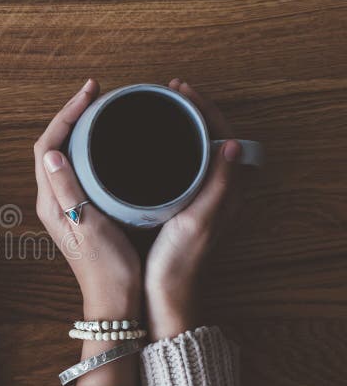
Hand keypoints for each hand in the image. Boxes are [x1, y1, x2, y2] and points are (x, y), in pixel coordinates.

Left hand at [34, 79, 141, 321]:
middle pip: (52, 145)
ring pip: (64, 155)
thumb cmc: (106, 269)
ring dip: (78, 129)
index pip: (47, 146)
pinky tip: (107, 143)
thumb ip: (68, 191)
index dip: (66, 115)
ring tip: (101, 109)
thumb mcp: (87, 228)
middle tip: (96, 93)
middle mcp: (53, 200)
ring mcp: (65, 205)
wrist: (115, 301)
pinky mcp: (79, 210)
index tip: (90, 94)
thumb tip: (51, 152)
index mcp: (51, 202)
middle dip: (71, 115)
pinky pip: (77, 168)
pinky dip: (88, 148)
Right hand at [144, 79, 246, 340]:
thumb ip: (218, 184)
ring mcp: (200, 198)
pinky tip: (154, 146)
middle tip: (171, 92)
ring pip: (198, 150)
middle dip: (195, 111)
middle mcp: (217, 192)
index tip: (181, 91)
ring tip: (164, 110)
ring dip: (185, 127)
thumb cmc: (179, 262)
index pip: (223, 134)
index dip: (205, 108)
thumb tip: (230, 143)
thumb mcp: (198, 221)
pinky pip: (185, 165)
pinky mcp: (184, 206)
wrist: (166, 294)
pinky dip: (174, 147)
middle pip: (213, 137)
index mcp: (226, 192)